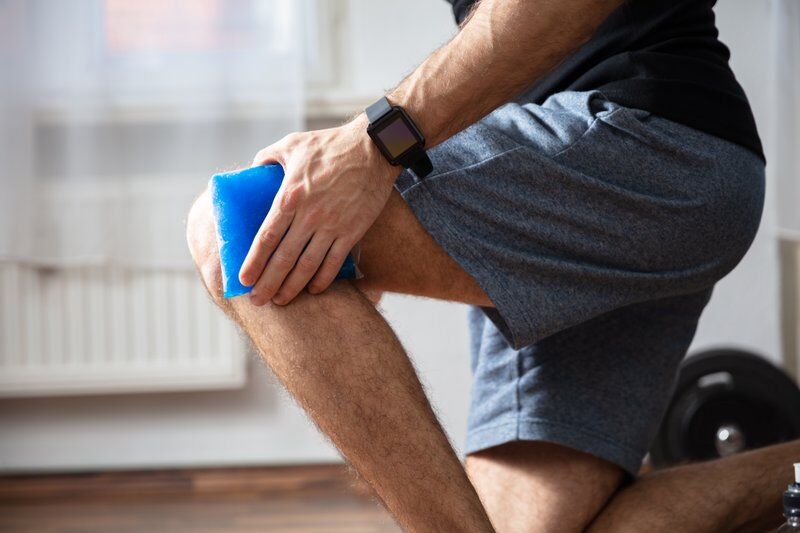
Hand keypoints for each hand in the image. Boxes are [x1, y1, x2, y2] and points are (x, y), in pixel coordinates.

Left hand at [240, 117, 398, 305]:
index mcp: (290, 195)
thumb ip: (267, 159)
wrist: (374, 148)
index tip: (243, 279)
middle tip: (257, 300)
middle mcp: (310, 215)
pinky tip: (312, 289)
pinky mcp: (353, 231)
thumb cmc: (330, 144)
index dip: (254, 261)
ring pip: (307, 265)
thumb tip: (252, 173)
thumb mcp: (292, 144)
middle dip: (267, 282)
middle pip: (284, 258)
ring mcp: (333, 225)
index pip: (267, 236)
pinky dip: (322, 279)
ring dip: (292, 287)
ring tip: (280, 300)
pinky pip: (335, 262)